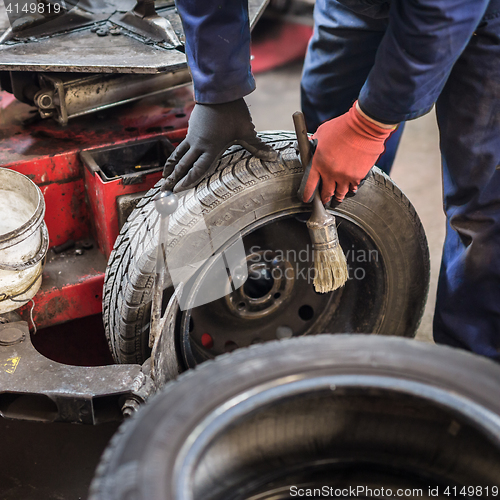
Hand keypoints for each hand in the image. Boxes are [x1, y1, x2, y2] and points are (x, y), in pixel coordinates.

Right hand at [163, 98, 277, 191]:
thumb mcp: (246, 130)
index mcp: (211, 147)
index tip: (179, 190)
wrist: (219, 90)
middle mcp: (198, 144)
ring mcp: (192, 136)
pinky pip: (180, 147)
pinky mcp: (191, 129)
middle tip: (165, 191)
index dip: (188, 180)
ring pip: (178, 156)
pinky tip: (173, 162)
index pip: (198, 169)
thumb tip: (273, 156)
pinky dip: (175, 157)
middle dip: (174, 179)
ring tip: (163, 179)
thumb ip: (257, 146)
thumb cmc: (233, 111)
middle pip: (183, 165)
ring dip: (170, 169)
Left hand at [301, 102, 396, 203]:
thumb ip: (314, 142)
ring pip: (340, 193)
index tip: (307, 199)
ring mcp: (345, 176)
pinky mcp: (358, 176)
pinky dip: (352, 188)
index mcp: (318, 163)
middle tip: (324, 201)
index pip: (309, 185)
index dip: (307, 194)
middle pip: (326, 193)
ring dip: (338, 196)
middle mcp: (331, 173)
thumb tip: (310, 143)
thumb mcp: (322, 132)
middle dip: (324, 198)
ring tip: (337, 199)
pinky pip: (354, 187)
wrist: (364, 127)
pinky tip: (351, 189)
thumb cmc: (342, 127)